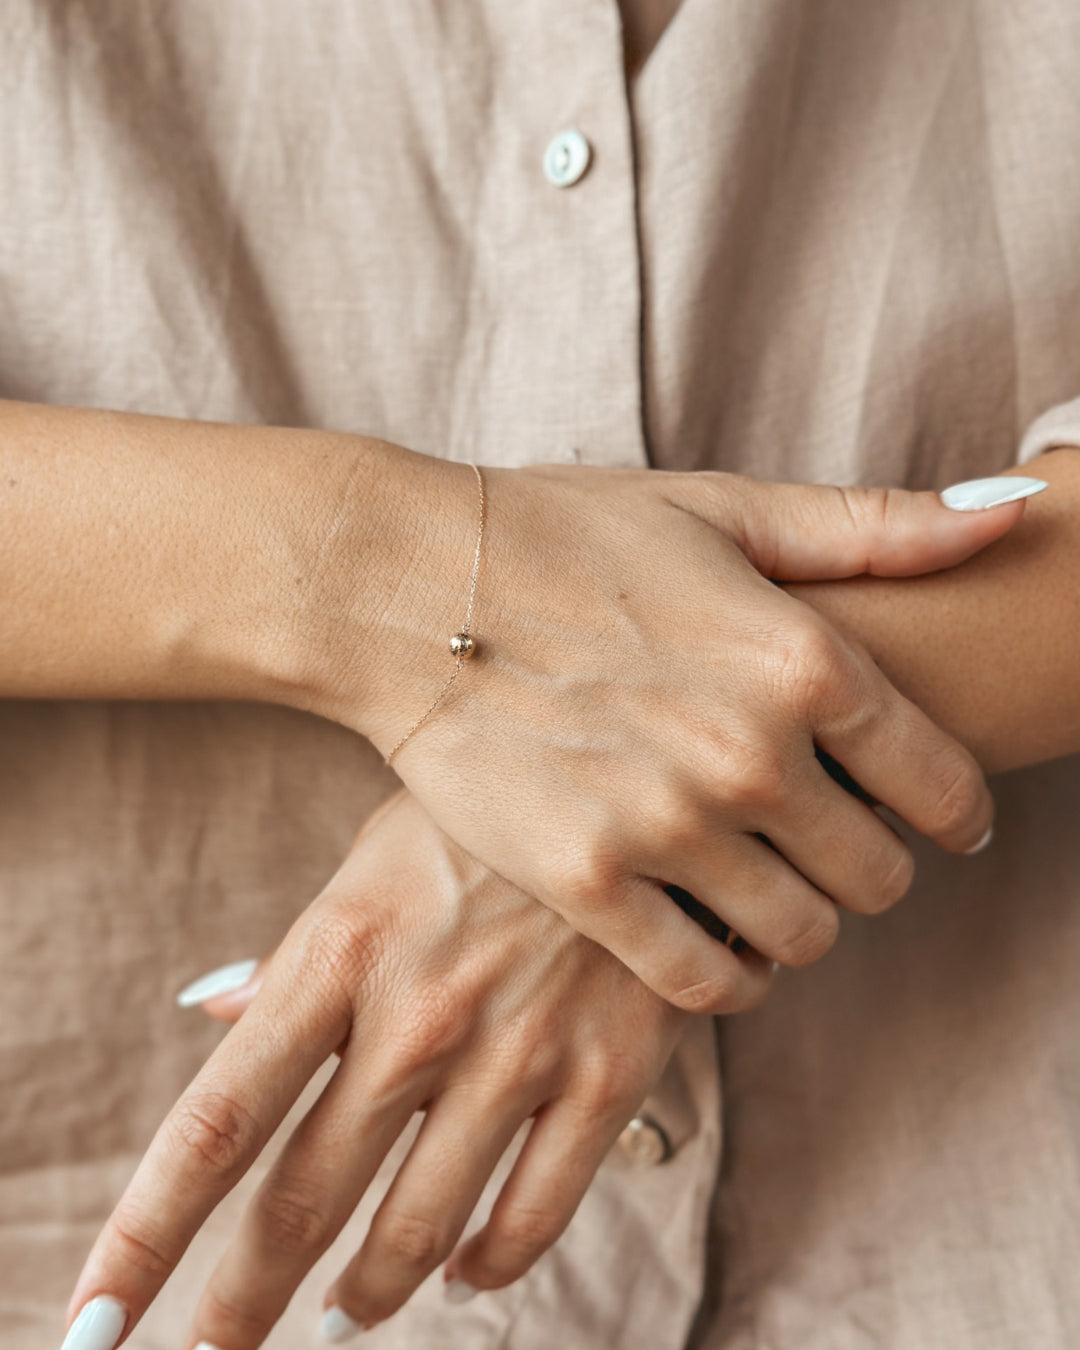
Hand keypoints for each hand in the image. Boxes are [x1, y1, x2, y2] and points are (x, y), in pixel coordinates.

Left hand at [63, 791, 700, 1347]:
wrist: (644, 780)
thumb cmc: (485, 817)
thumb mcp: (375, 855)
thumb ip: (300, 952)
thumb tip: (213, 1012)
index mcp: (342, 951)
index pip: (219, 1121)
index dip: (148, 1233)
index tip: (98, 1314)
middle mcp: (419, 1015)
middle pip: (302, 1202)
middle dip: (240, 1301)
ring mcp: (519, 1051)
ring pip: (417, 1233)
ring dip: (366, 1295)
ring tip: (342, 1314)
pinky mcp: (608, 1075)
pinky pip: (533, 1216)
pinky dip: (489, 1267)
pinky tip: (465, 1272)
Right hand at [335, 464, 1028, 1012]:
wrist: (408, 588)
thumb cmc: (565, 536)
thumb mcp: (723, 509)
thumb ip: (872, 526)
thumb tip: (1011, 512)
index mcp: (802, 657)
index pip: (946, 785)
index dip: (950, 809)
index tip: (926, 814)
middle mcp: (751, 753)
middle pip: (880, 877)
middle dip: (866, 863)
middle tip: (820, 839)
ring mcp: (669, 825)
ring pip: (801, 939)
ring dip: (794, 920)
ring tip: (757, 881)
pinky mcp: (589, 883)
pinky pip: (705, 983)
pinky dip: (724, 974)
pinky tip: (706, 933)